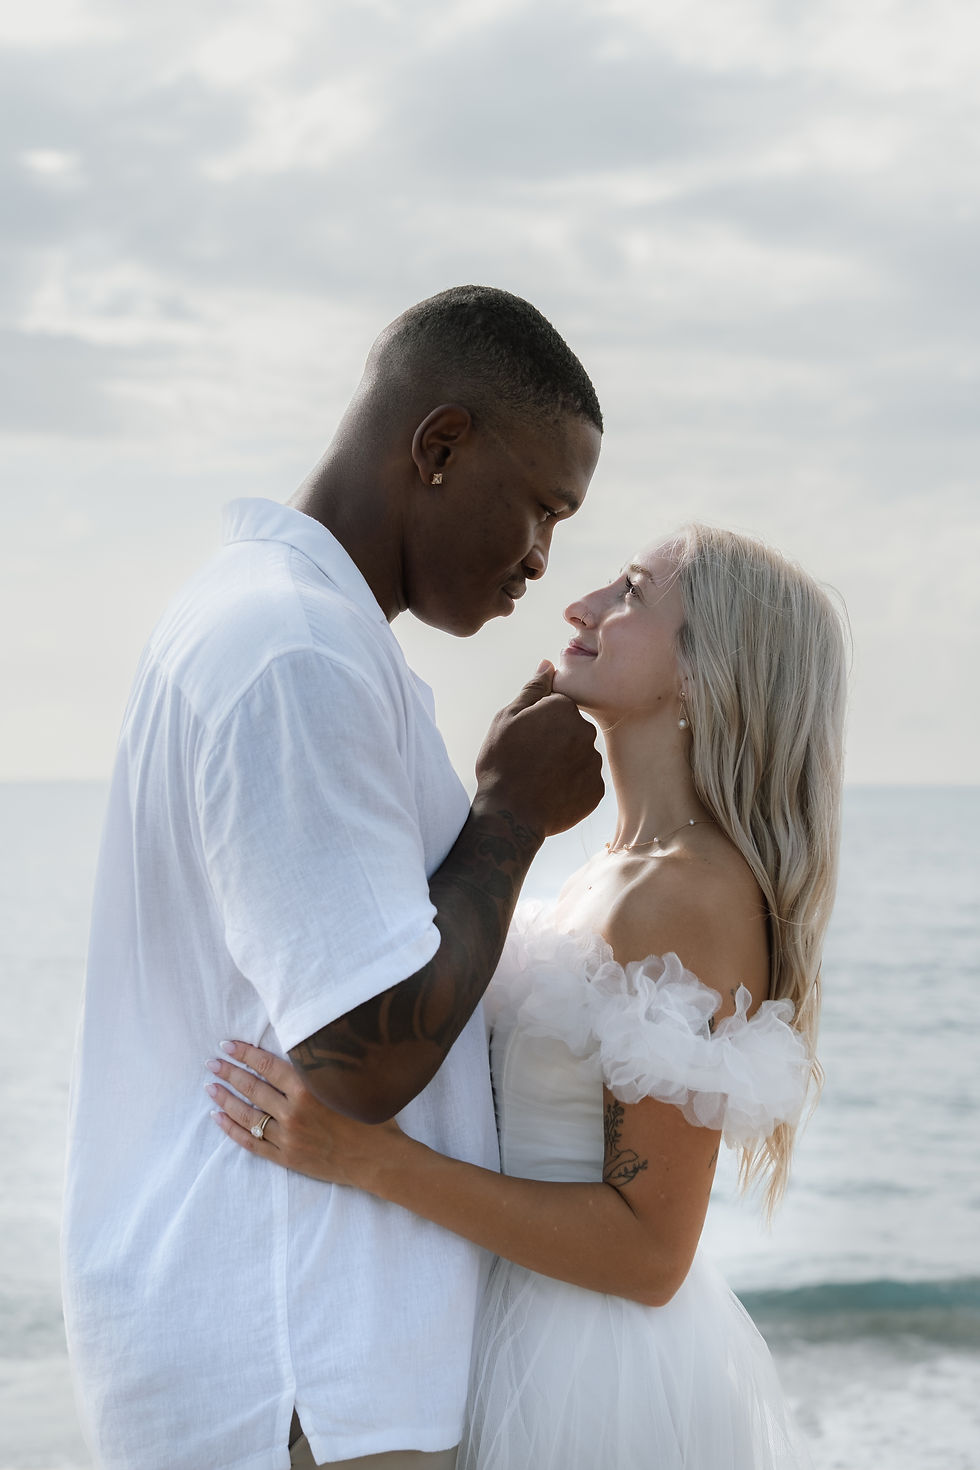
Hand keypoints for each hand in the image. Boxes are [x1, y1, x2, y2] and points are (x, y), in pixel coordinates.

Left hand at [206, 1040, 402, 1185]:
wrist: (378, 1159)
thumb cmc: (371, 1117)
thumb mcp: (350, 1083)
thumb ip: (324, 1067)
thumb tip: (305, 1044)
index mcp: (308, 1089)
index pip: (267, 1066)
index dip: (244, 1054)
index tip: (227, 1045)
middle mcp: (292, 1112)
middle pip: (252, 1088)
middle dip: (229, 1073)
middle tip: (212, 1063)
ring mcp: (287, 1137)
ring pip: (247, 1115)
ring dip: (225, 1099)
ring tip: (210, 1087)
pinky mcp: (286, 1157)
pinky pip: (251, 1143)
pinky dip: (232, 1130)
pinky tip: (218, 1119)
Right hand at [474, 661, 603, 838]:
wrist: (511, 814)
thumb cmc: (502, 763)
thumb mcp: (506, 719)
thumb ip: (533, 689)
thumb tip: (548, 664)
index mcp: (563, 709)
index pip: (557, 706)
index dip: (538, 721)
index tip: (524, 738)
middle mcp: (586, 731)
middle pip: (572, 729)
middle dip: (555, 739)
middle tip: (530, 759)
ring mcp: (593, 762)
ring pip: (580, 755)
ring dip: (564, 762)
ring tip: (539, 778)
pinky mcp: (596, 790)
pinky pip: (585, 781)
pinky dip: (571, 785)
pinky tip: (550, 792)